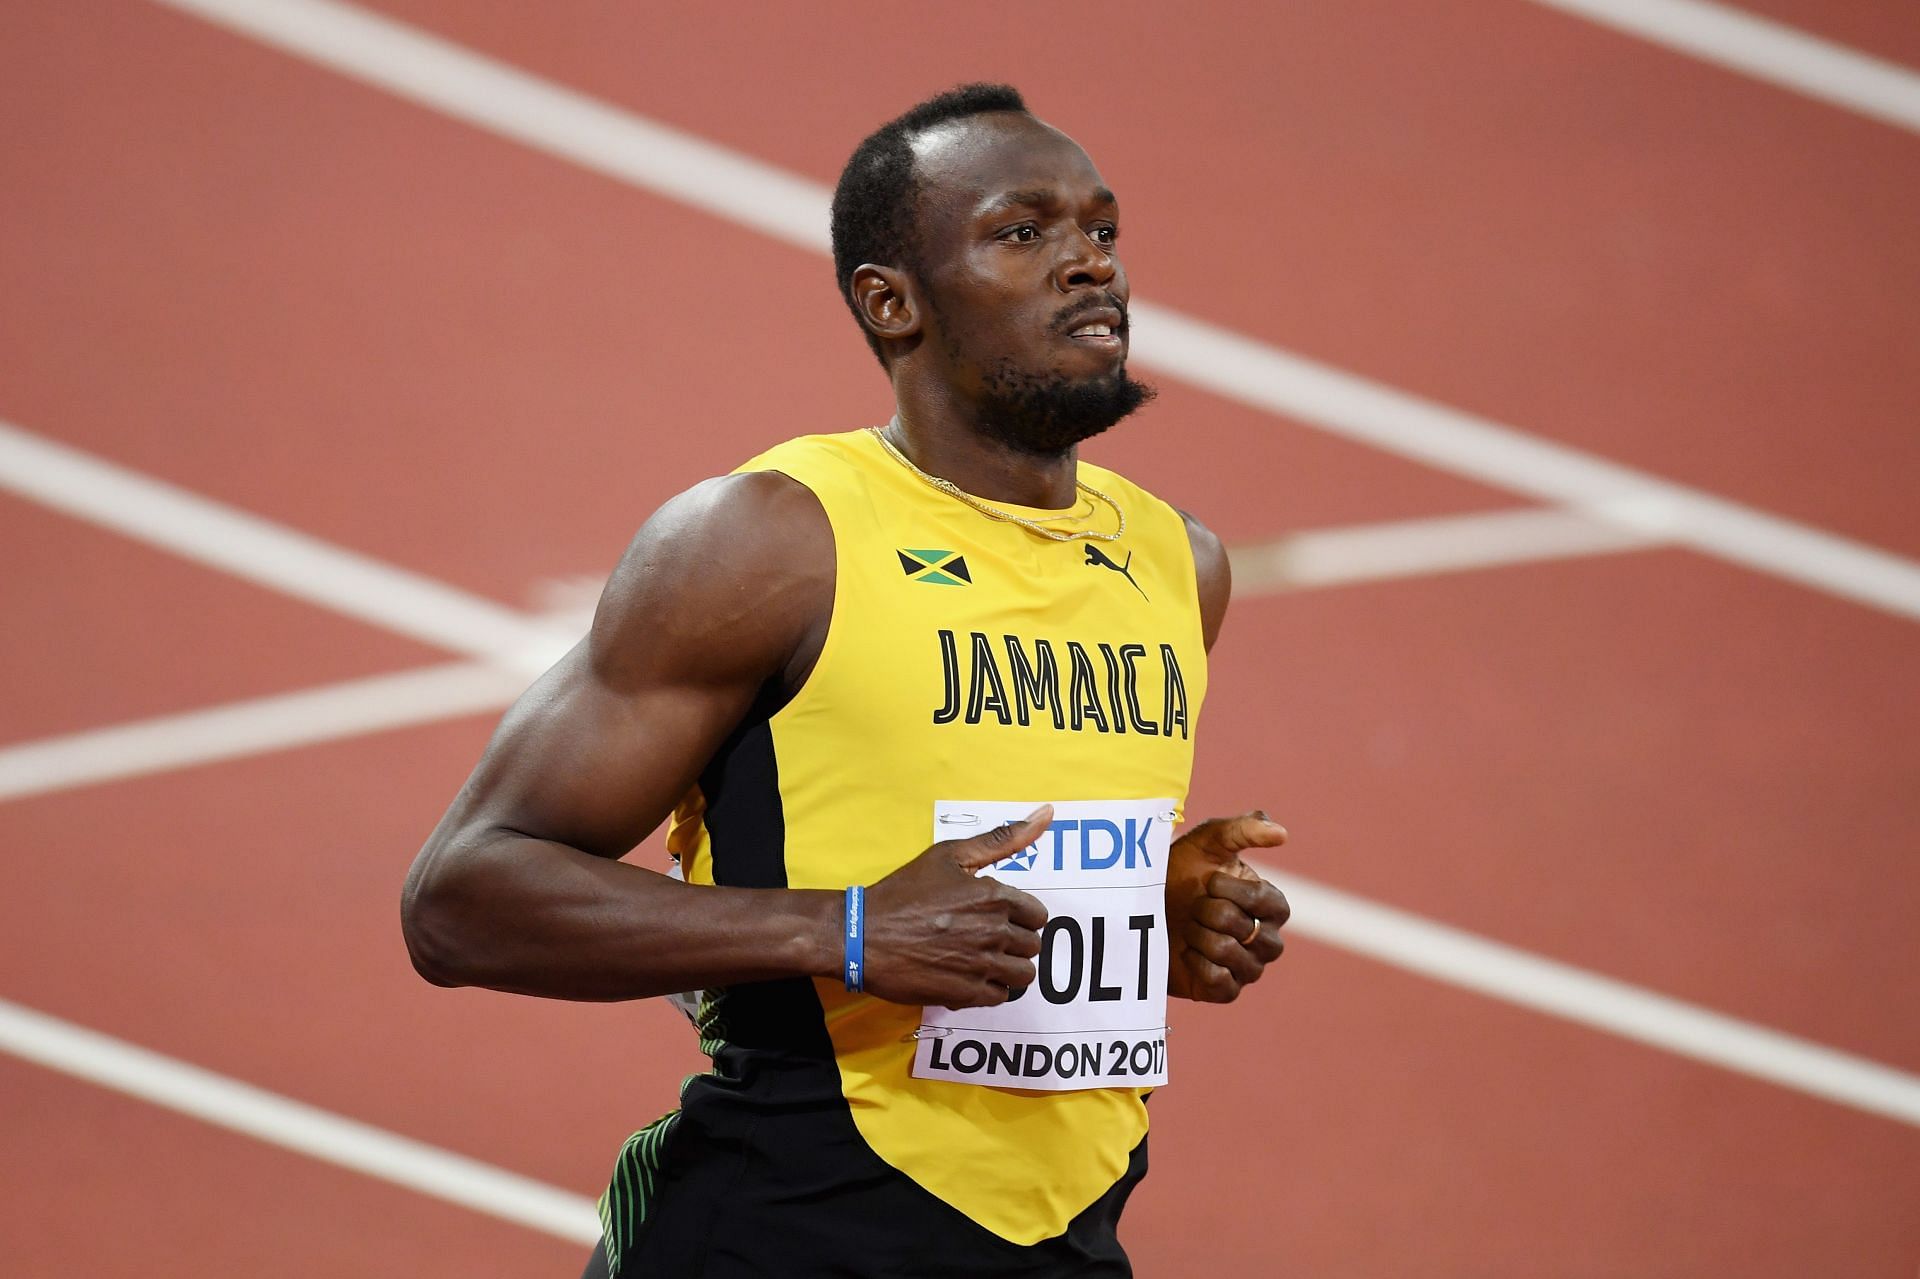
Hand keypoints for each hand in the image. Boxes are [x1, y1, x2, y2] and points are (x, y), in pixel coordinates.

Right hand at [861, 806, 1051, 1008]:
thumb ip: (1001, 838)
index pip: (1038, 916)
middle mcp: (993, 931)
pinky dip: (988, 989)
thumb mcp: (949, 855)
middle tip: (985, 937)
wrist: (861, 935)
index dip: (1020, 916)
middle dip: (1014, 942)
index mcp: (994, 896)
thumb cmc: (903, 893)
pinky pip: (1000, 997)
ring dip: (1007, 968)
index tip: (998, 916)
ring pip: (1022, 975)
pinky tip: (968, 976)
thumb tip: (1046, 814)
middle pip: (1032, 946)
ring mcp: (980, 965)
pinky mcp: (966, 993)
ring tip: (982, 959)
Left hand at [1165, 811, 1289, 1002]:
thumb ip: (1244, 829)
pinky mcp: (1226, 991)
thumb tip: (1282, 833)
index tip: (1208, 881)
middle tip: (1193, 907)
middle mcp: (1266, 939)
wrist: (1143, 909)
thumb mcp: (1208, 841)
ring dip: (1200, 937)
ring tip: (1188, 927)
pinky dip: (1198, 964)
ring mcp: (1248, 967)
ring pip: (1231, 955)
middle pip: (1248, 931)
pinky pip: (1221, 983)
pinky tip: (1186, 951)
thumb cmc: (1181, 872)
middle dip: (1211, 913)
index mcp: (1270, 905)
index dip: (1234, 892)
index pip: (1268, 902)